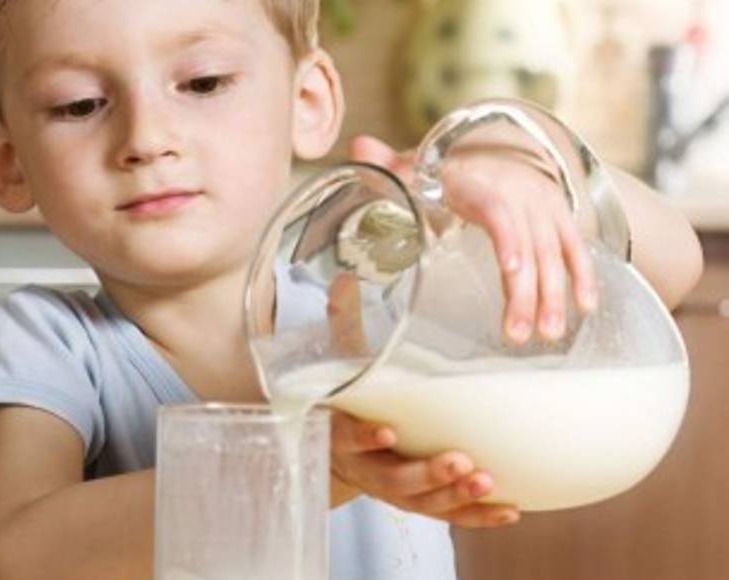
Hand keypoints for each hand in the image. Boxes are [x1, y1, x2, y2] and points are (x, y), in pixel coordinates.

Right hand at [326, 272, 519, 527]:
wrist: (335, 446)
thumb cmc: (343, 397)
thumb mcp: (338, 362)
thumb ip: (343, 324)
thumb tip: (346, 278)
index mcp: (341, 434)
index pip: (348, 438)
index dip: (366, 438)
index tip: (388, 431)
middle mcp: (366, 469)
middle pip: (393, 480)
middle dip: (427, 474)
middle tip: (460, 462)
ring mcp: (393, 490)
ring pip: (423, 503)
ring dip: (456, 497)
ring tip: (488, 481)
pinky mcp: (418, 502)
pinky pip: (447, 515)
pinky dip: (476, 516)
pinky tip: (509, 510)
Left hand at [330, 410, 519, 527]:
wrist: (312, 428)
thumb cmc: (373, 437)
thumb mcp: (408, 446)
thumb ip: (443, 439)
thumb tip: (503, 428)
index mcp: (407, 491)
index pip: (447, 510)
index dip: (479, 515)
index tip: (512, 510)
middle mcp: (385, 485)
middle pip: (421, 499)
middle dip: (456, 493)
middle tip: (484, 480)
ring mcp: (361, 463)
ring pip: (393, 478)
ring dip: (427, 473)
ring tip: (456, 461)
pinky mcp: (338, 437)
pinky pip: (354, 439)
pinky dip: (370, 438)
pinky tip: (389, 434)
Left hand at [349, 134, 596, 343]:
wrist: (494, 150)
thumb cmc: (446, 172)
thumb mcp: (417, 165)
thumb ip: (387, 163)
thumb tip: (356, 148)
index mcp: (479, 183)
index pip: (497, 211)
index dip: (508, 241)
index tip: (512, 273)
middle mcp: (518, 192)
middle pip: (528, 243)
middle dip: (527, 292)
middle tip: (518, 334)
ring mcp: (542, 206)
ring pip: (553, 252)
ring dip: (553, 295)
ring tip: (546, 335)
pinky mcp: (559, 217)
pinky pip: (575, 247)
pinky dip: (583, 276)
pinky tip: (585, 309)